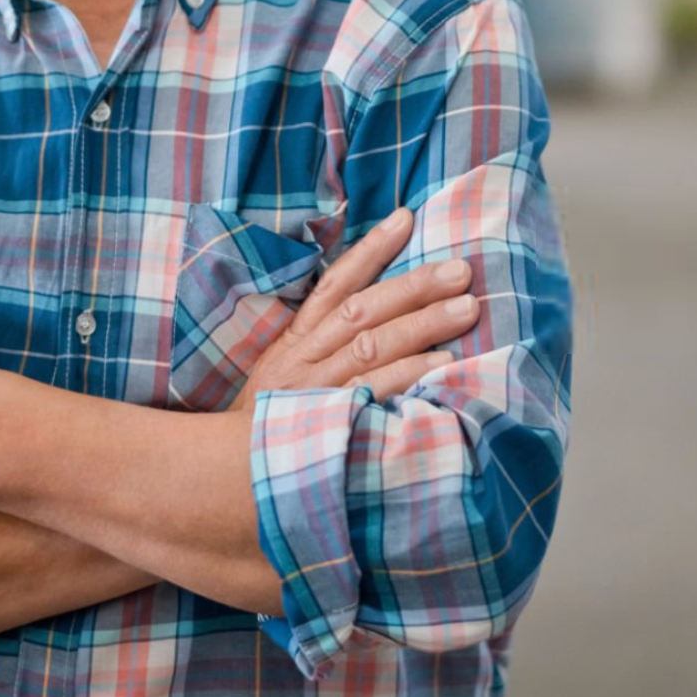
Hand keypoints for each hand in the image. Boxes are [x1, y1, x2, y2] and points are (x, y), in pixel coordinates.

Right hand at [228, 208, 478, 410]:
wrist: (230, 477)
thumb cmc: (266, 427)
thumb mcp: (281, 377)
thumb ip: (319, 348)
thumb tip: (372, 313)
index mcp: (295, 341)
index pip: (334, 284)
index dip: (370, 250)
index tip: (405, 218)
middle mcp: (304, 358)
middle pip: (362, 310)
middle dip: (413, 286)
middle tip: (460, 270)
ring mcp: (315, 390)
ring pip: (371, 345)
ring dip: (421, 324)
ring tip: (466, 309)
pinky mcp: (327, 422)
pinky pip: (372, 392)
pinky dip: (408, 376)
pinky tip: (443, 365)